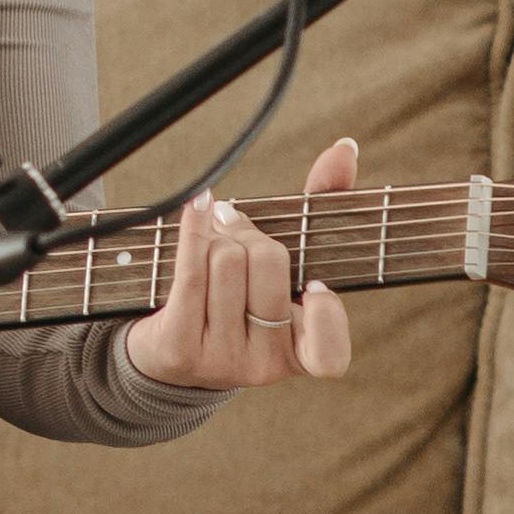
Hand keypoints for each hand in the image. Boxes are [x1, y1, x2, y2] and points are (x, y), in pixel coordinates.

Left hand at [119, 169, 355, 390]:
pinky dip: (194, 227)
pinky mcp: (179, 347)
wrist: (168, 346)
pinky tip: (198, 205)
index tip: (316, 285)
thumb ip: (320, 207)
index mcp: (301, 353)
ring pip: (227, 260)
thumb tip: (345, 148)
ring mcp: (220, 360)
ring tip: (212, 232)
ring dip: (216, 231)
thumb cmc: (240, 292)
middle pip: (268, 263)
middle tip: (234, 222)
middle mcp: (264, 365)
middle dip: (249, 231)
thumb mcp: (283, 261)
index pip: (330, 355)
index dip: (327, 316)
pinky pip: (191, 271)